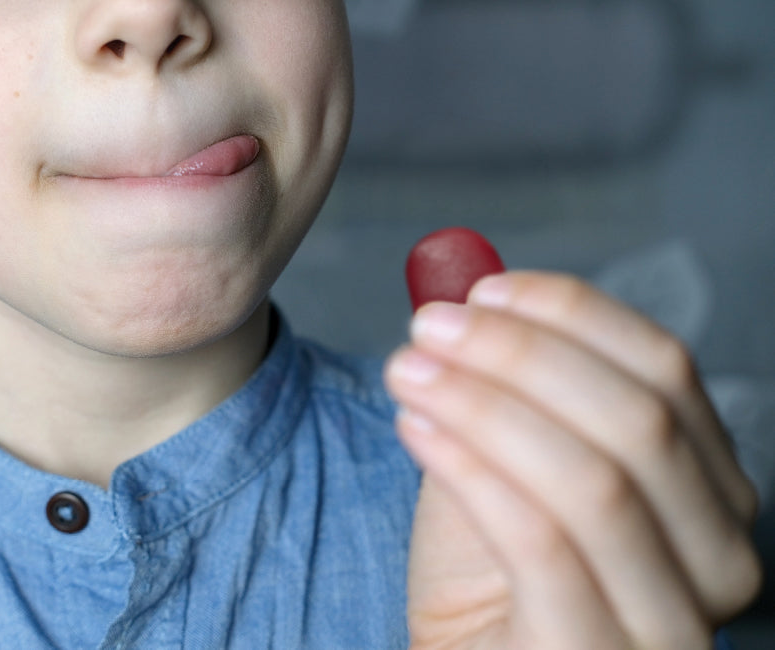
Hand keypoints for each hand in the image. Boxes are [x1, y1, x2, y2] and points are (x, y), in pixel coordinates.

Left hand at [385, 272, 760, 648]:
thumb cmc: (490, 570)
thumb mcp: (508, 461)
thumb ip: (507, 386)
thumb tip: (464, 290)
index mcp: (710, 491)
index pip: (665, 369)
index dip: (570, 314)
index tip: (482, 290)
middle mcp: (720, 557)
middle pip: (637, 417)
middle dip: (519, 355)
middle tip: (429, 328)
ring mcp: (672, 624)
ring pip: (593, 480)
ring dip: (484, 406)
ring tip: (408, 373)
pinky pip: (541, 543)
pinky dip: (471, 469)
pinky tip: (415, 428)